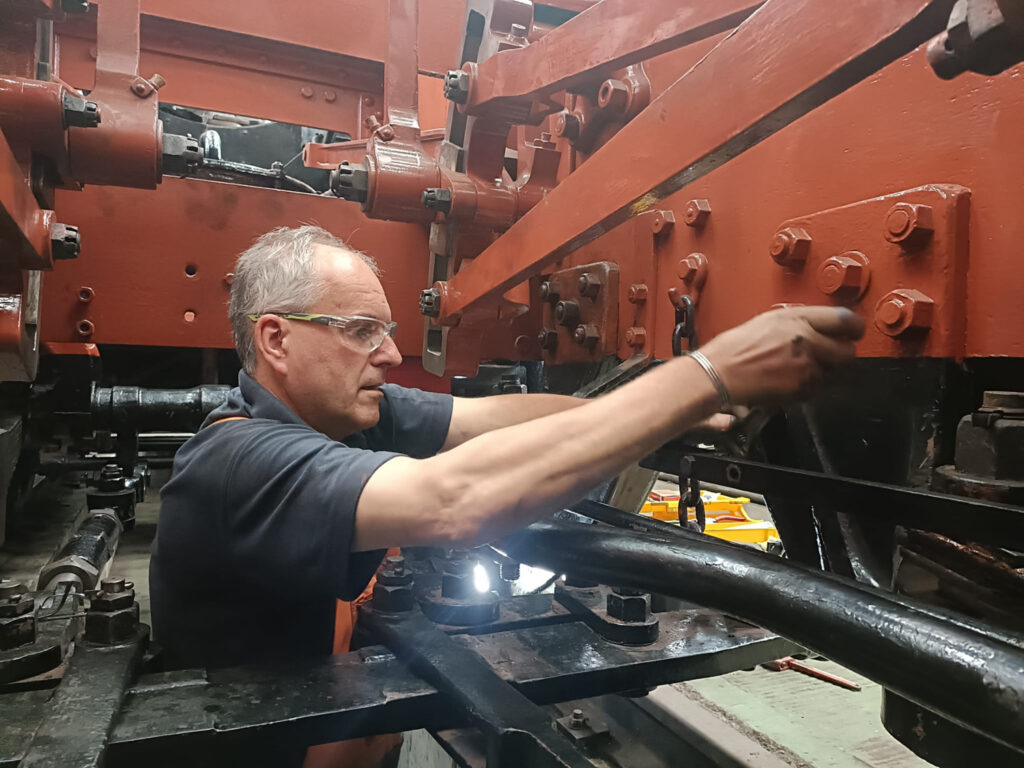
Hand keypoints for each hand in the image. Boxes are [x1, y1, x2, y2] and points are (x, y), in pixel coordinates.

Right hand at [699, 307, 864, 405]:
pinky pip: (818, 387)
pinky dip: (810, 385)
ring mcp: (805, 366)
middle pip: (847, 350)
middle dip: (842, 354)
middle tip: (831, 355)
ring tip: (801, 369)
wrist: (719, 374)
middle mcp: (805, 340)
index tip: (854, 332)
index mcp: (796, 319)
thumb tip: (820, 327)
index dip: (854, 327)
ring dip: (825, 372)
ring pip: (834, 372)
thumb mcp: (766, 322)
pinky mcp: (801, 388)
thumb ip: (797, 323)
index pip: (844, 319)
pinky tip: (791, 380)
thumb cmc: (734, 349)